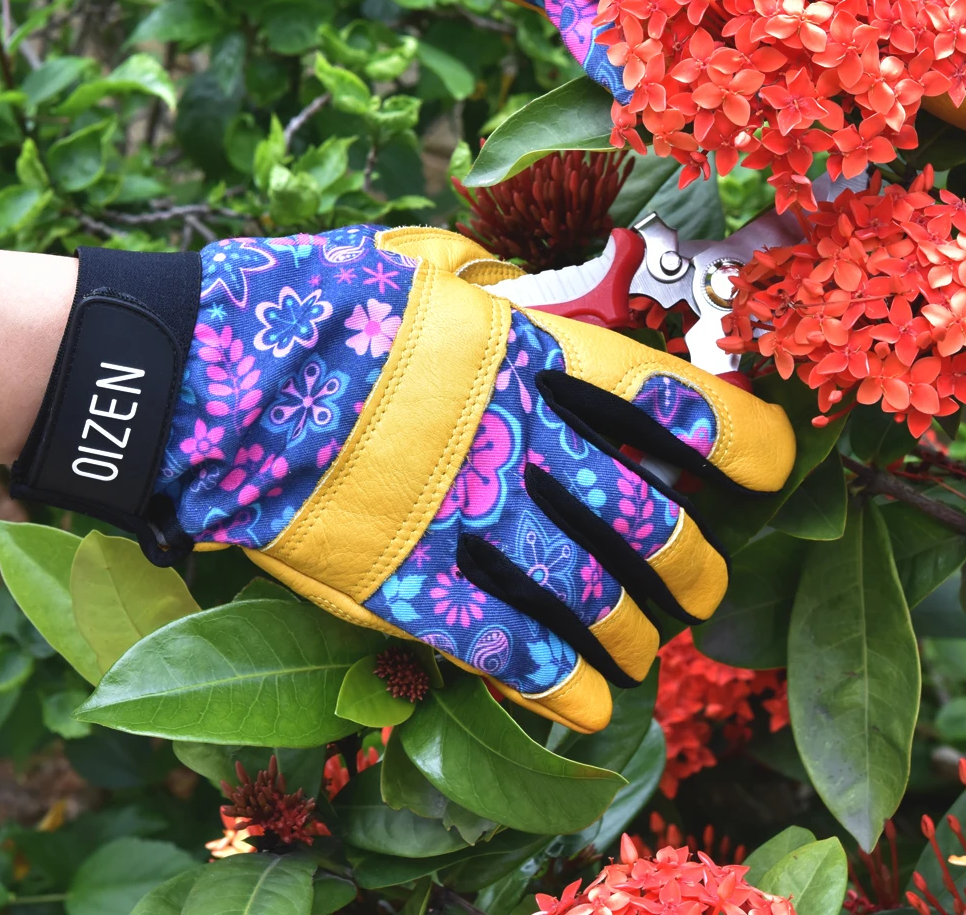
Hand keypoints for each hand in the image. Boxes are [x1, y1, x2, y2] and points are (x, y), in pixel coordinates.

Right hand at [12, 225, 793, 731]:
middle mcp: (506, 434)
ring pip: (583, 589)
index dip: (732, 431)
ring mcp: (457, 511)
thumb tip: (534, 279)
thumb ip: (484, 279)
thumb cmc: (298, 302)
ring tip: (648, 654)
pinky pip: (497, 642)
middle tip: (705, 585)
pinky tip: (584, 703)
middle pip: (637, 513)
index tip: (775, 462)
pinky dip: (551, 678)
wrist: (191, 371)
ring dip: (630, 629)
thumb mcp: (405, 262)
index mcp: (515, 347)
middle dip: (689, 561)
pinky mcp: (398, 578)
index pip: (657, 395)